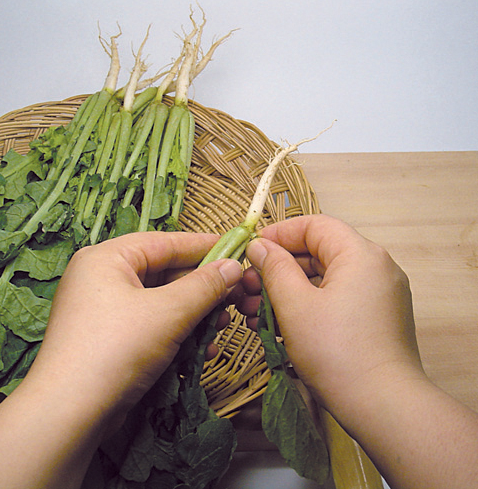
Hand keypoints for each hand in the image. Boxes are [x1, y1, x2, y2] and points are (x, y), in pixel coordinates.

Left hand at [0, 231, 241, 488]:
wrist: (69, 415)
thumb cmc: (117, 348)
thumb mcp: (168, 312)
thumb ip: (205, 286)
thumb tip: (235, 266)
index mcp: (107, 258)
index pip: (165, 242)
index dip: (204, 245)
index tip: (238, 248)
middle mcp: (102, 278)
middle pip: (165, 273)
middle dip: (204, 288)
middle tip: (237, 295)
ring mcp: (104, 310)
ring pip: (161, 301)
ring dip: (195, 313)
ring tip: (224, 324)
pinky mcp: (110, 338)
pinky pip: (151, 324)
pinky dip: (177, 332)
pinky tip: (202, 348)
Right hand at [234, 214, 422, 419]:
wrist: (384, 408)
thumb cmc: (337, 353)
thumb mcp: (295, 305)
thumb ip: (274, 268)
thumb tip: (260, 246)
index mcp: (361, 255)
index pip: (315, 225)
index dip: (280, 233)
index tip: (252, 249)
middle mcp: (376, 268)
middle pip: (319, 252)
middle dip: (278, 268)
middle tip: (247, 286)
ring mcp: (379, 294)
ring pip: (324, 279)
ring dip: (288, 290)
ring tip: (253, 310)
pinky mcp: (376, 318)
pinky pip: (336, 299)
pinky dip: (308, 305)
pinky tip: (277, 324)